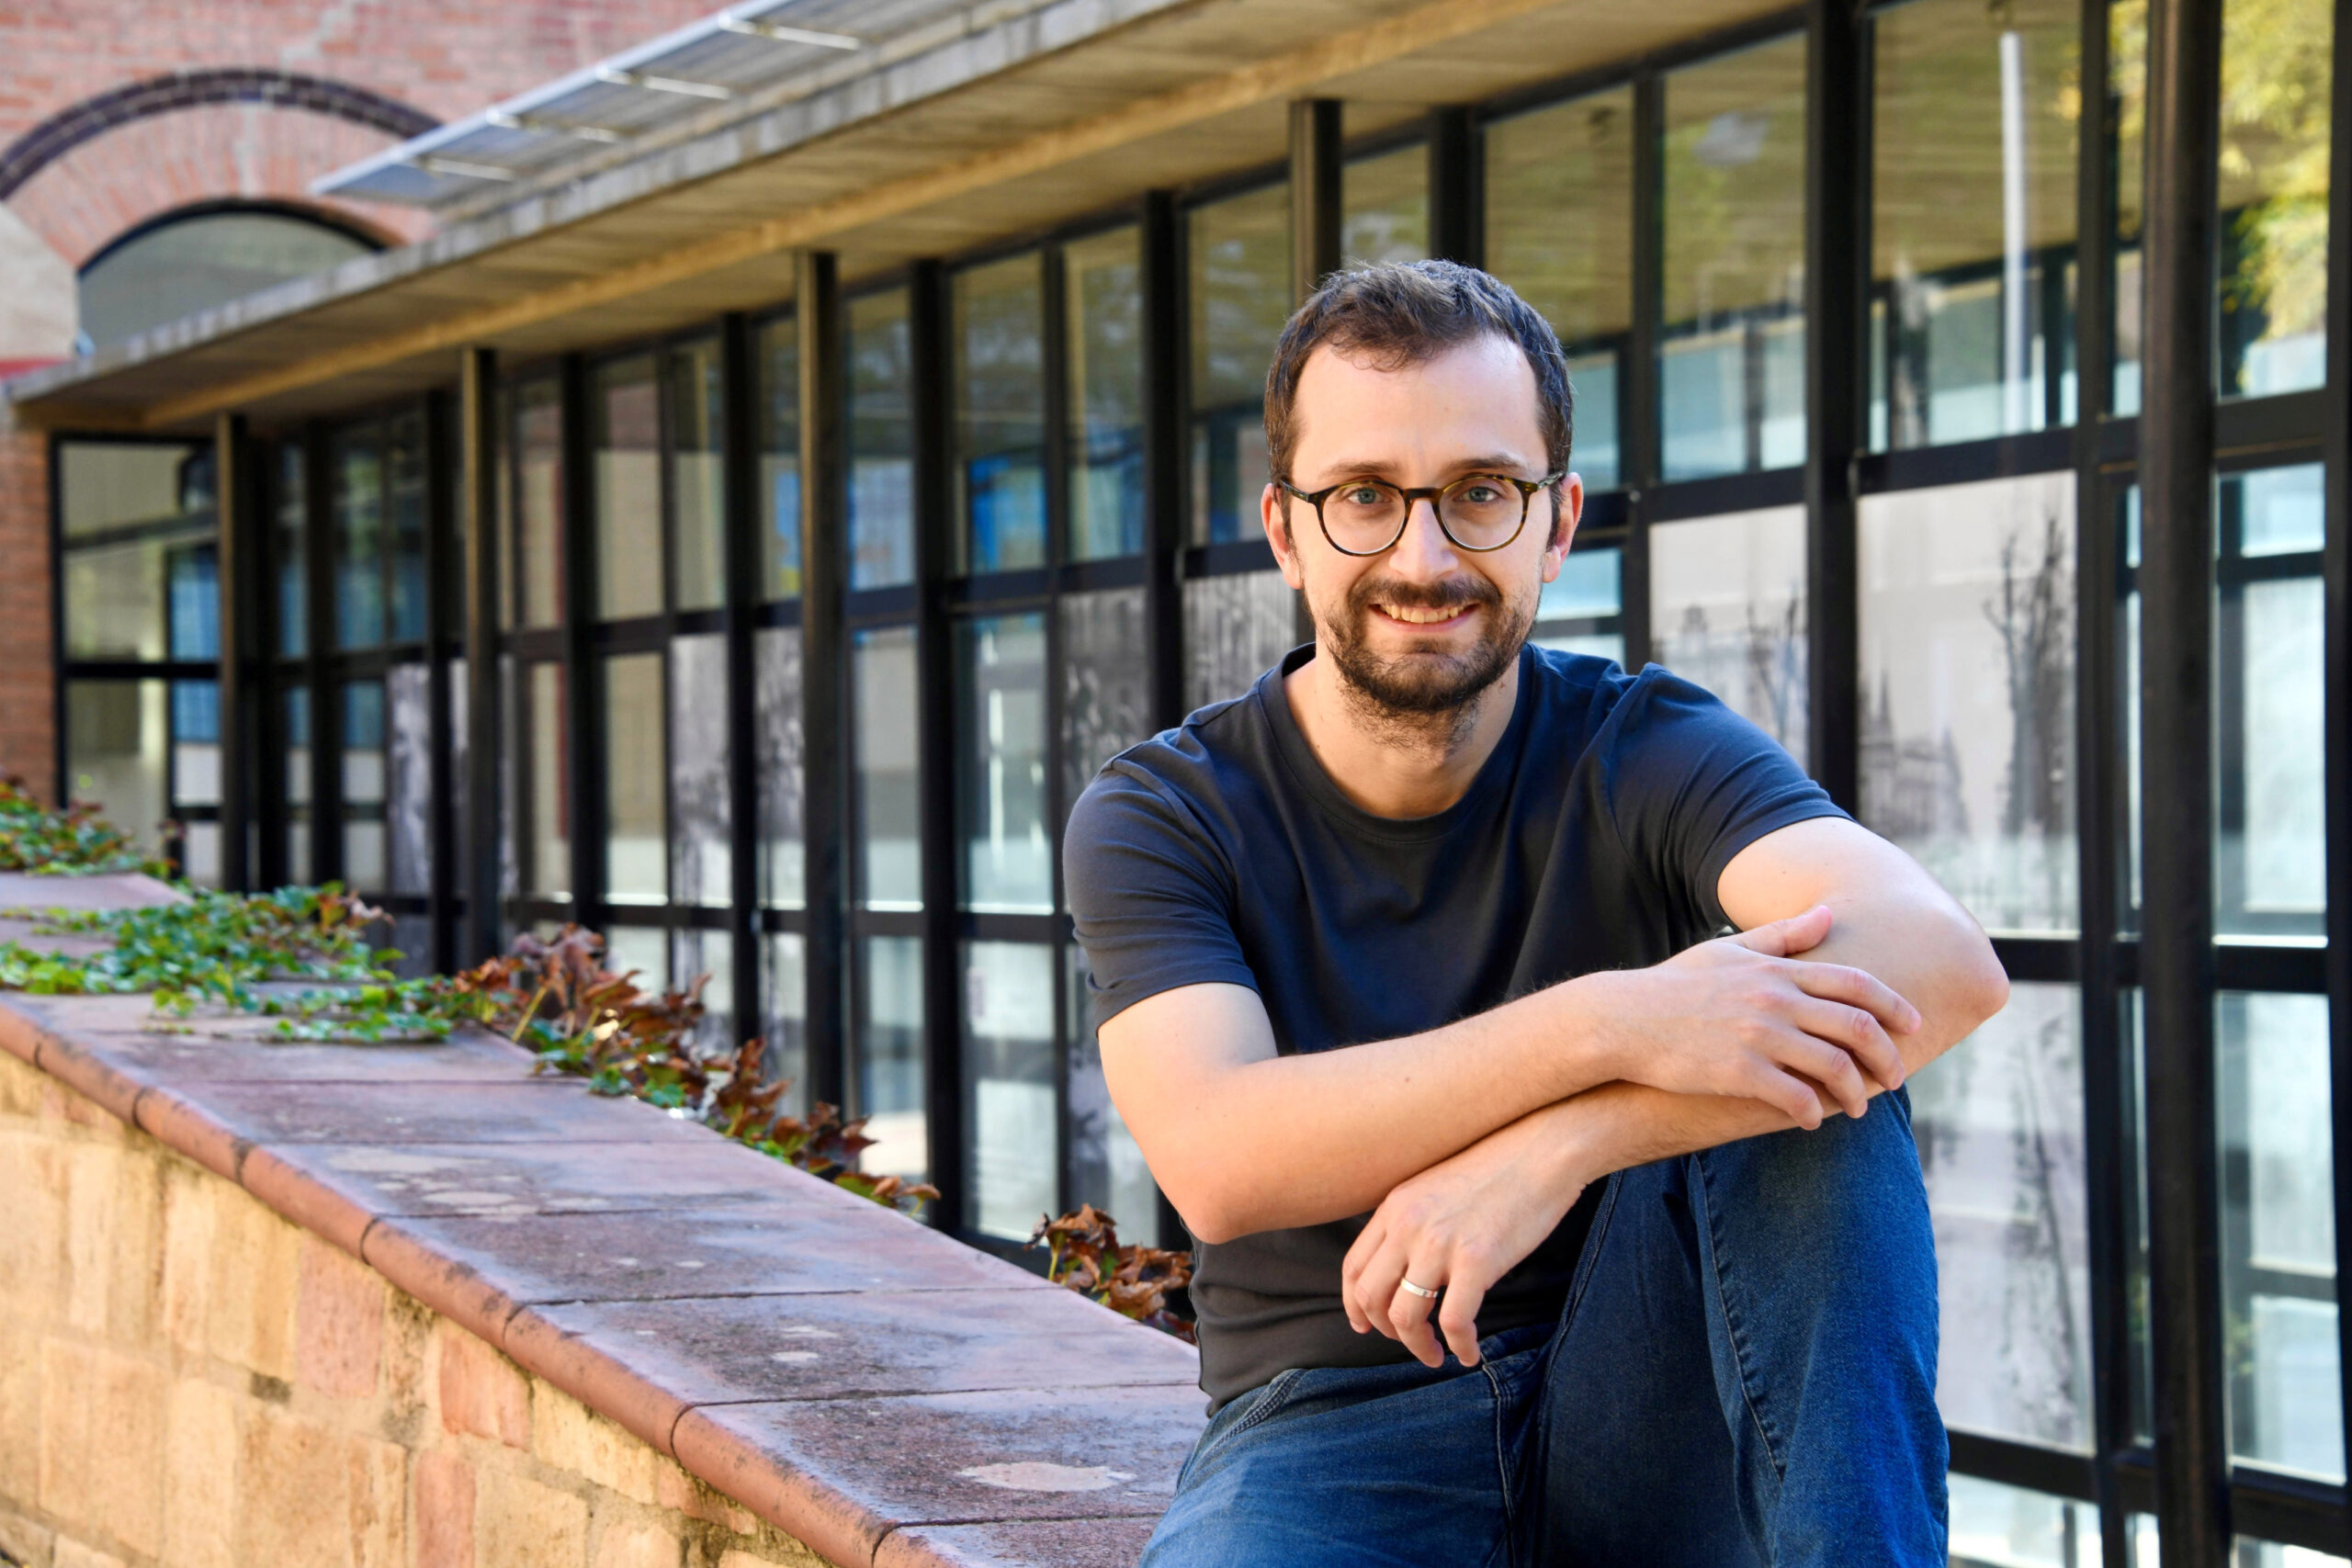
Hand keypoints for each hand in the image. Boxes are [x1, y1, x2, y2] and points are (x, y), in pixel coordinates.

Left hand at [1341, 1106, 1588, 1368]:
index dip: (1355, 1305)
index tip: (1366, 1326)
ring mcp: (1440, 1243)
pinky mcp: (1477, 1260)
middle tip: (1413, 1343)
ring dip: (1419, 1346)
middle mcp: (1407, 1225)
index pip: (1354, 1268)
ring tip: (1438, 1355)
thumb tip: (1408, 1266)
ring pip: (1405, 1316)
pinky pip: (1454, 1321)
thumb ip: (1414, 1220)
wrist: (1542, 1147)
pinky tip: (1470, 1353)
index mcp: (1395, 1206)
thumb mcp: (1436, 1186)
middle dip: (1386, 1331)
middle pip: (1371, 1297)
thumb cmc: (1499, 1168)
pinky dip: (1460, 1346)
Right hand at [1573, 905, 1919, 1127]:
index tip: (1915, 1027)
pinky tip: (1812, 1120)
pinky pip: (1794, 1097)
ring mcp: (1757, 1036)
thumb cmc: (1674, 987)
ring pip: (1834, 1067)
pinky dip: (1813, 1112)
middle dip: (1888, 1057)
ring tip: (1859, 1107)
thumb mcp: (1729, 951)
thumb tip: (1829, 915)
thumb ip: (1784, 936)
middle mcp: (1775, 1000)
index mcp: (1777, 970)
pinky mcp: (1737, 1071)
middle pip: (1858, 1028)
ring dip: (1856, 1092)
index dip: (1895, 1007)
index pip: (1857, 984)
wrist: (1622, 1020)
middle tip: (1896, 1078)